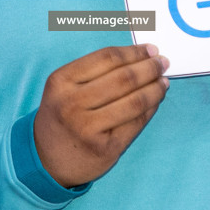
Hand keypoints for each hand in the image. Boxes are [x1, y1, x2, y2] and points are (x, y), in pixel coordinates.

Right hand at [33, 43, 169, 187]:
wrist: (45, 160)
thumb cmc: (61, 116)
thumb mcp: (64, 88)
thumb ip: (94, 71)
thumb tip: (140, 56)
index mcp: (61, 81)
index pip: (107, 58)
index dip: (134, 52)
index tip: (151, 49)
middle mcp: (72, 104)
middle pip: (124, 78)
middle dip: (149, 68)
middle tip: (163, 63)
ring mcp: (89, 128)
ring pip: (134, 101)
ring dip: (155, 88)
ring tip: (164, 81)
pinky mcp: (106, 149)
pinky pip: (137, 123)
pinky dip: (152, 108)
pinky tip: (156, 100)